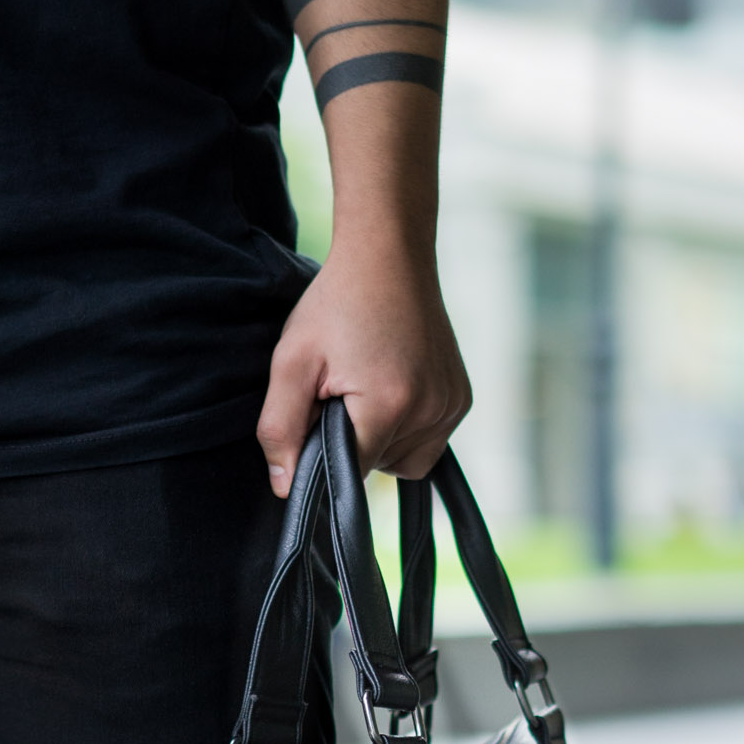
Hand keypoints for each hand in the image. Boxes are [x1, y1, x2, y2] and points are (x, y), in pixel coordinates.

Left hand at [256, 232, 470, 491]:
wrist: (389, 255)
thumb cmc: (336, 304)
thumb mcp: (292, 362)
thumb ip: (281, 429)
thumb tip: (284, 488)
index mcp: (389, 404)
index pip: (351, 473)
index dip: (325, 453)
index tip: (318, 416)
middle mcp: (431, 411)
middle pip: (379, 468)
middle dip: (354, 443)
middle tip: (340, 393)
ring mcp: (452, 405)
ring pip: (406, 462)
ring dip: (382, 440)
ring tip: (366, 389)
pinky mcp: (462, 398)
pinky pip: (429, 441)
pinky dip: (407, 429)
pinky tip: (391, 389)